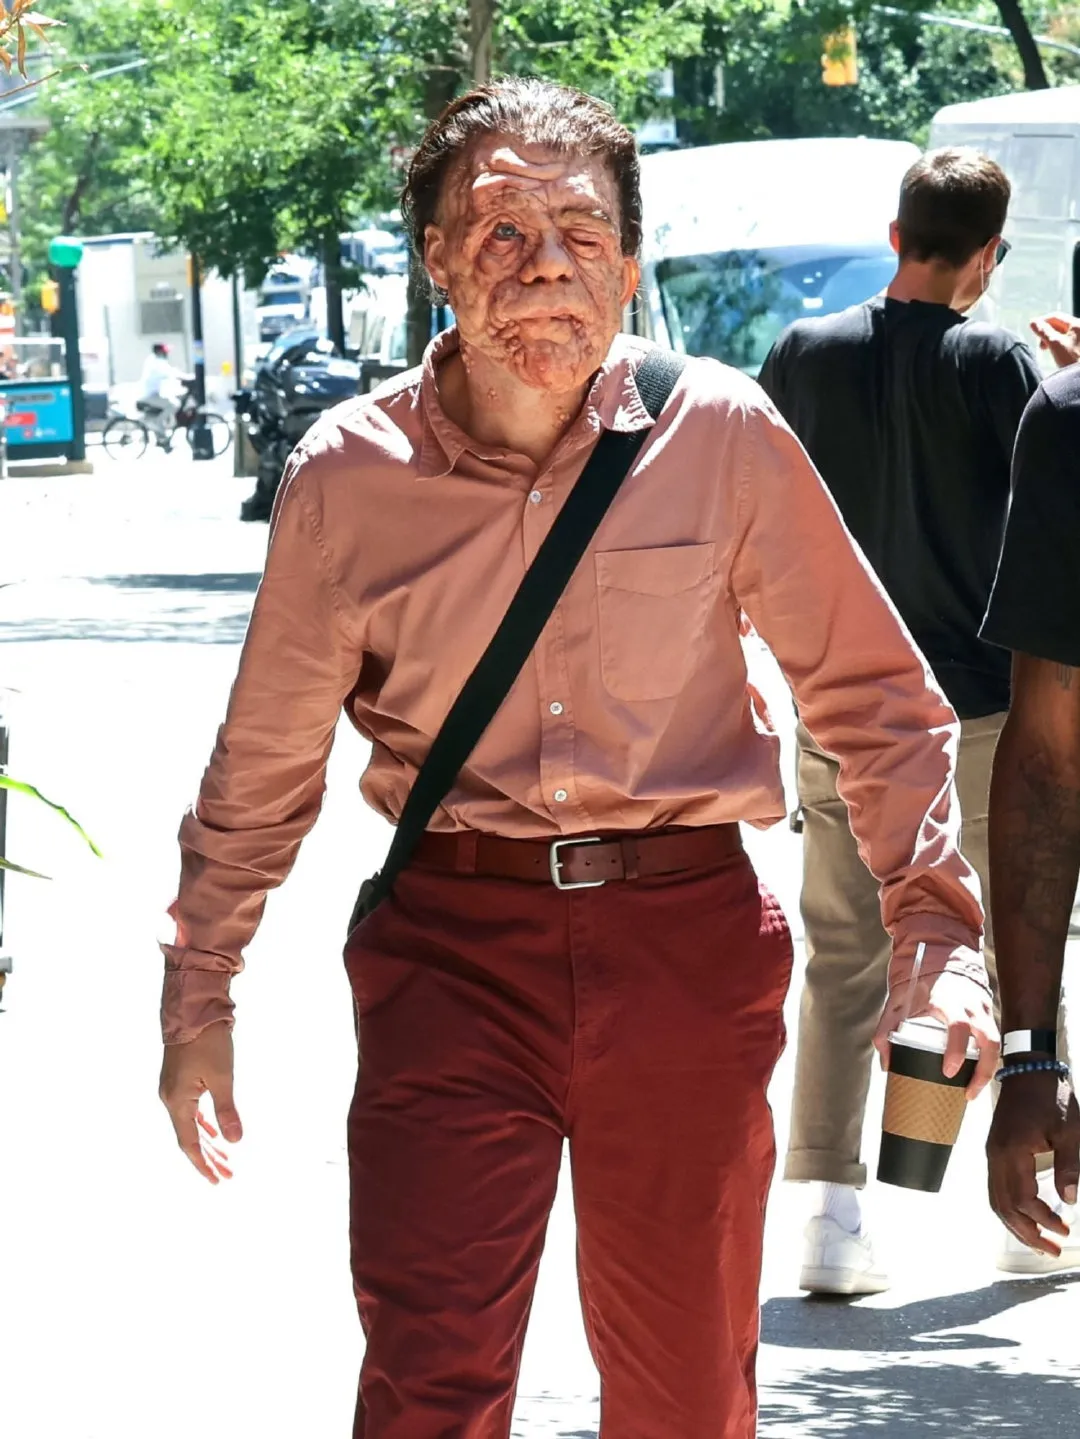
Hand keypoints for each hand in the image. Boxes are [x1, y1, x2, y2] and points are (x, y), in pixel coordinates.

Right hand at [159, 1019, 241, 1183]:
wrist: (192, 1009)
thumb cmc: (208, 1041)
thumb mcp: (222, 1077)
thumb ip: (226, 1110)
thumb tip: (235, 1141)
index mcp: (177, 1101)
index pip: (189, 1143)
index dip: (203, 1163)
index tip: (216, 1180)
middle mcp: (170, 1098)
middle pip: (189, 1137)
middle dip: (208, 1158)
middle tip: (226, 1175)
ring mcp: (172, 1088)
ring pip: (189, 1124)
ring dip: (206, 1142)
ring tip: (223, 1159)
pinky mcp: (178, 1079)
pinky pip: (189, 1110)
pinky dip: (202, 1124)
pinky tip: (213, 1131)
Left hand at [874, 964, 998, 1097]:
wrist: (942, 954)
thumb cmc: (919, 981)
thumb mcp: (897, 1001)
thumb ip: (886, 1029)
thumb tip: (886, 1064)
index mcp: (948, 1000)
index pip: (959, 1026)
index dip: (956, 1050)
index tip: (948, 1071)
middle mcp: (972, 1006)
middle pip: (989, 1041)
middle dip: (983, 1071)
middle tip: (968, 1093)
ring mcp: (984, 1010)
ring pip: (997, 1044)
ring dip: (988, 1070)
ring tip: (973, 1091)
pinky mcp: (989, 1014)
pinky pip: (995, 1041)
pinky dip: (989, 1060)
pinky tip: (977, 1076)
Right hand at [988, 1072, 1079, 1255]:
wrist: (1028, 1070)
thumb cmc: (1052, 1098)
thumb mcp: (1070, 1130)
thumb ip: (1070, 1165)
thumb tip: (1071, 1199)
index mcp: (1012, 1152)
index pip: (1023, 1198)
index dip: (1044, 1219)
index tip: (1066, 1229)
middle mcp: (996, 1156)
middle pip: (1003, 1206)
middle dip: (1027, 1232)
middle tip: (1051, 1250)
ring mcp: (992, 1154)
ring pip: (996, 1200)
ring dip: (1016, 1224)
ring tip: (1038, 1242)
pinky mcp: (995, 1151)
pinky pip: (997, 1188)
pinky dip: (1010, 1208)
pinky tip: (1025, 1215)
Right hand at [1029, 313, 1079, 368]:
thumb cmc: (1072, 360)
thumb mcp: (1055, 344)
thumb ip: (1043, 332)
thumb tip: (1032, 322)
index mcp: (1077, 324)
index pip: (1055, 317)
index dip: (1042, 321)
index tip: (1032, 330)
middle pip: (1059, 324)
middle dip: (1046, 332)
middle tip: (1040, 345)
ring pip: (1061, 332)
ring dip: (1050, 338)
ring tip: (1045, 348)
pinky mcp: (1078, 346)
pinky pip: (1066, 339)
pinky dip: (1057, 343)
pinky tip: (1054, 351)